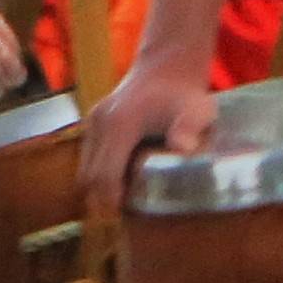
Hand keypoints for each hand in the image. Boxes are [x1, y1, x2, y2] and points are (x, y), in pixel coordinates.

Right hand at [79, 49, 221, 228]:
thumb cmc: (185, 94)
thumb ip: (190, 129)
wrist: (168, 67)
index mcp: (120, 124)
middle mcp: (100, 122)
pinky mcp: (93, 122)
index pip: (104, 175)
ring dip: (100, 186)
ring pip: (85, 169)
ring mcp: (93, 121)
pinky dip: (100, 172)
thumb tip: (183, 148)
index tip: (125, 216)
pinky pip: (89, 157)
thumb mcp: (198, 111)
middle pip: (88, 176)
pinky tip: (123, 177)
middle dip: (103, 198)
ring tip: (127, 196)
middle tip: (128, 211)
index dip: (112, 200)